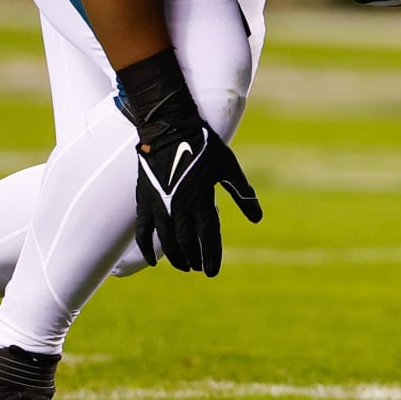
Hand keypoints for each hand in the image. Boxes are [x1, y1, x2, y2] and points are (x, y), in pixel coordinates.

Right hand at [133, 117, 260, 275]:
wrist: (169, 127)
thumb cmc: (203, 145)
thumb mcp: (229, 167)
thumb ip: (242, 194)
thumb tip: (257, 218)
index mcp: (202, 199)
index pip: (208, 238)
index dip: (211, 257)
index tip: (212, 272)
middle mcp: (179, 206)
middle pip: (186, 243)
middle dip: (194, 259)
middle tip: (199, 267)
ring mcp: (160, 205)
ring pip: (166, 241)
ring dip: (176, 256)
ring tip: (184, 265)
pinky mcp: (145, 200)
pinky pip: (143, 231)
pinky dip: (146, 249)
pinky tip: (153, 263)